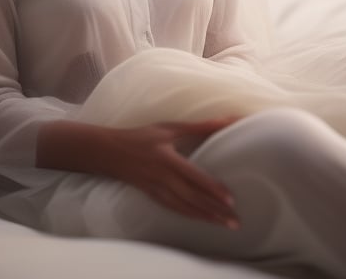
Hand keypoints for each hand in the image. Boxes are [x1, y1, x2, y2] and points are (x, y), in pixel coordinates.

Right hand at [103, 119, 239, 227]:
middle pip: (193, 198)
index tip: (231, 200)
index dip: (213, 190)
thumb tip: (225, 121)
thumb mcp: (169, 128)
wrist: (111, 152)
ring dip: (206, 217)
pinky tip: (201, 219)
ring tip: (224, 224)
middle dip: (215, 211)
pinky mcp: (152, 196)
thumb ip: (199, 127)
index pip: (195, 178)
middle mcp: (163, 177)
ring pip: (185, 208)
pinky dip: (190, 216)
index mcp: (168, 159)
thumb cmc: (142, 136)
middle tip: (235, 222)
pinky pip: (174, 209)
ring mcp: (157, 189)